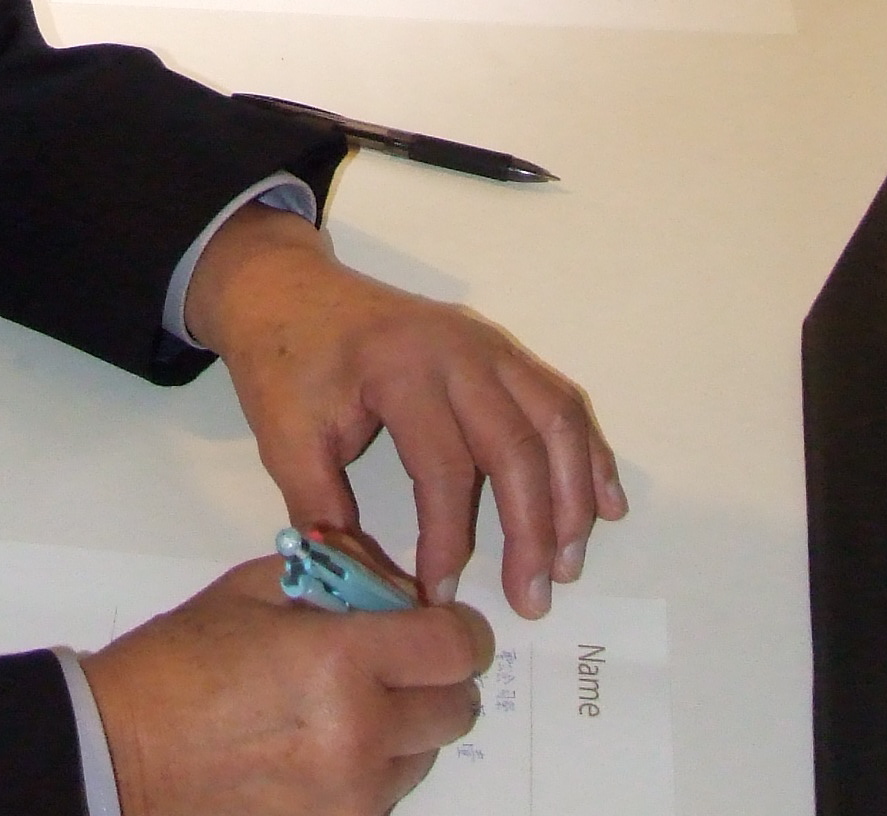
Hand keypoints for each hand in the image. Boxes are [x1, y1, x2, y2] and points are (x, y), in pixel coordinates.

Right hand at [80, 557, 492, 815]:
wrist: (122, 754)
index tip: (433, 621)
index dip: (455, 628)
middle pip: (457, 707)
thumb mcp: (255, 586)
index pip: (456, 647)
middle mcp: (361, 736)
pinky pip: (388, 792)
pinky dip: (376, 763)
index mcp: (342, 662)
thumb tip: (392, 584)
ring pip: (427, 754)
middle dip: (436, 675)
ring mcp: (351, 797)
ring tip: (346, 701)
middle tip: (393, 657)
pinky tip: (322, 740)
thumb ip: (337, 576)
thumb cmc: (181, 662)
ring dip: (406, 723)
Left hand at [182, 207, 626, 619]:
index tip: (439, 595)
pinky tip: (603, 503)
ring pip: (554, 420)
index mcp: (401, 368)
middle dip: (532, 531)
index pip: (445, 468)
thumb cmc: (284, 363)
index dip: (448, 540)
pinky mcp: (497, 347)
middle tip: (532, 600)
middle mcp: (457, 348)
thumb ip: (327, 516)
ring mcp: (486, 342)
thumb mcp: (284, 440)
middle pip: (517, 445)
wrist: (284, 287)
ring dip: (571, 496)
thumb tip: (375, 593)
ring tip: (567, 564)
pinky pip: (558, 398)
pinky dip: (587, 452)